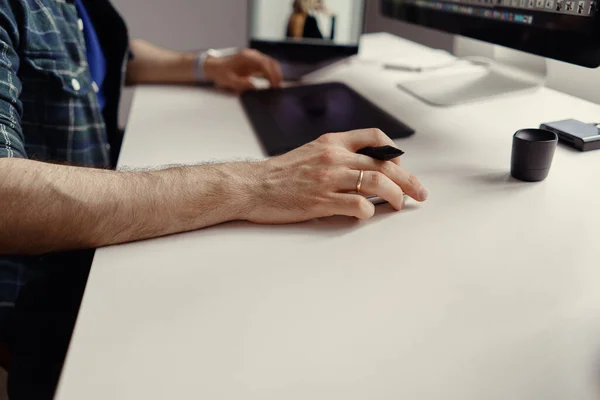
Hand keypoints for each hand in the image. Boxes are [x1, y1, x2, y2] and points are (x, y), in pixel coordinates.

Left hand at [204, 49, 282, 91]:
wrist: (216, 68)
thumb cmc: (221, 73)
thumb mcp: (228, 80)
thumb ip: (240, 83)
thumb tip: (253, 85)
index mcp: (246, 57)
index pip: (263, 63)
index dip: (270, 73)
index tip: (273, 84)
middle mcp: (252, 55)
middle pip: (270, 62)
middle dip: (276, 74)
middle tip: (278, 87)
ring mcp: (255, 58)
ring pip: (271, 64)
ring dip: (276, 74)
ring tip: (277, 86)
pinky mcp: (256, 64)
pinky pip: (268, 67)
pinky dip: (272, 74)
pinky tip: (273, 83)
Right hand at [240, 129, 428, 223]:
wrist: (252, 185)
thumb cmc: (280, 173)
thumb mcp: (311, 152)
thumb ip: (337, 155)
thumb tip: (365, 167)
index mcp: (332, 142)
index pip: (374, 137)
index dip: (394, 152)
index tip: (401, 166)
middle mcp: (333, 157)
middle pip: (384, 164)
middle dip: (408, 180)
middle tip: (419, 193)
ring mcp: (328, 178)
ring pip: (376, 182)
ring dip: (395, 195)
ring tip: (400, 205)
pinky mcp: (321, 201)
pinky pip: (356, 204)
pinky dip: (369, 211)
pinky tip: (369, 214)